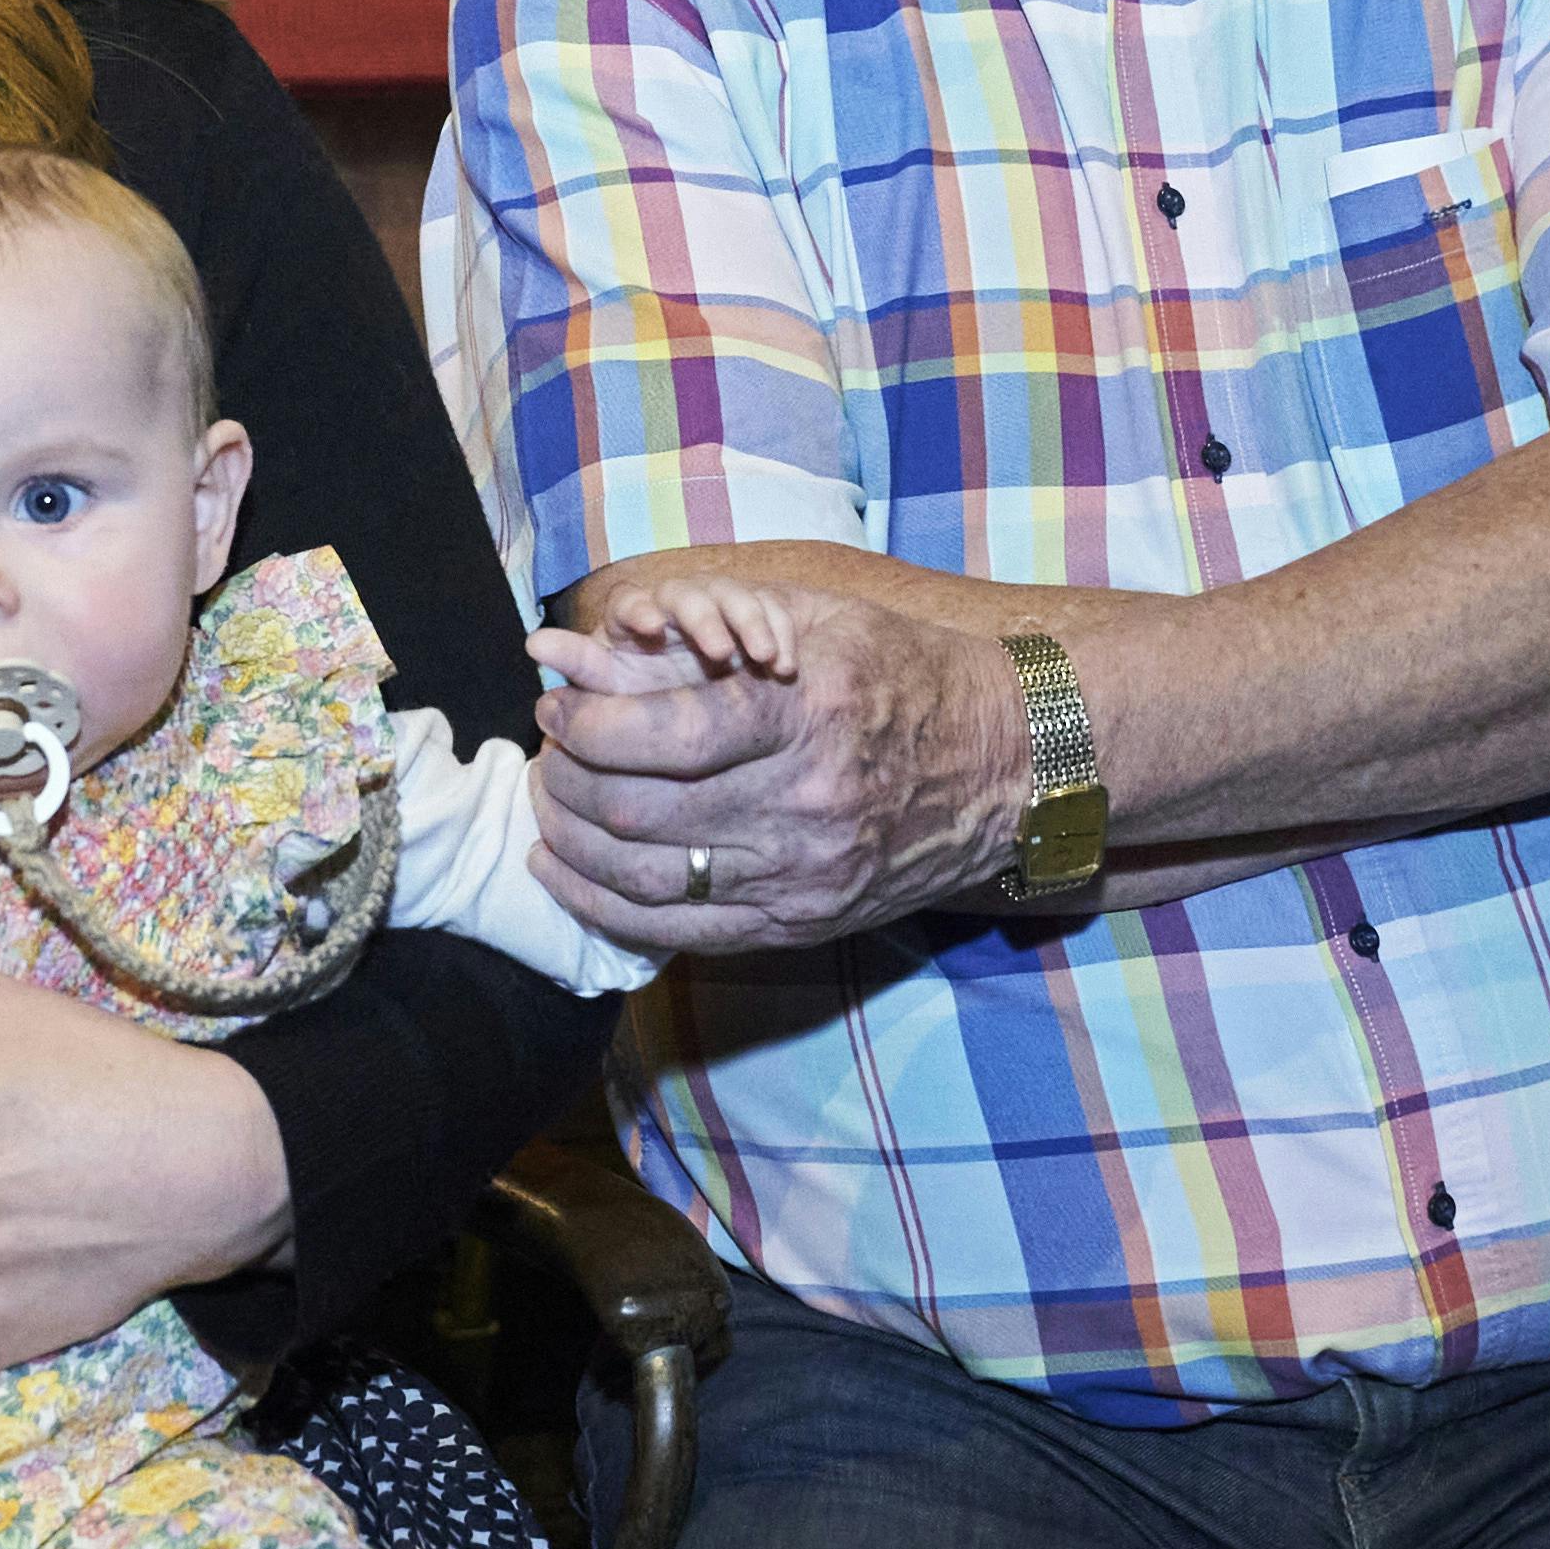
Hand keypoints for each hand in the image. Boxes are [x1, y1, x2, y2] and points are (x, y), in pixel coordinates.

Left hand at [530, 571, 1022, 952]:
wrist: (1007, 766)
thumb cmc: (906, 674)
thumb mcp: (822, 619)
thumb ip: (710, 622)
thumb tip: (599, 636)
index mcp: (807, 714)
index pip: (664, 731)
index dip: (585, 721)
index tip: (553, 705)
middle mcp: (805, 803)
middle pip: (639, 808)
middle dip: (564, 780)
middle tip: (541, 753)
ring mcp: (803, 875)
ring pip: (645, 877)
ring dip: (572, 844)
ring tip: (544, 809)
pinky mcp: (800, 922)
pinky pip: (676, 929)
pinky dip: (603, 905)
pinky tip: (564, 874)